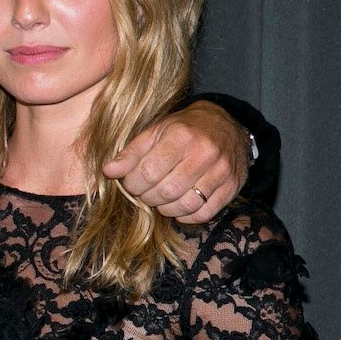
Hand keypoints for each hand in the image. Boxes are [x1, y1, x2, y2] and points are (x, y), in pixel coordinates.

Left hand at [102, 100, 245, 224]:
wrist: (226, 124)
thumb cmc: (183, 130)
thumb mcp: (155, 133)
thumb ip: (131, 153)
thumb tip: (109, 171)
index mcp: (181, 136)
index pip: (148, 172)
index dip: (133, 183)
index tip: (132, 181)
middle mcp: (205, 153)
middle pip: (166, 191)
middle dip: (148, 197)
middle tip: (146, 191)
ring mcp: (222, 171)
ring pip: (185, 205)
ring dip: (166, 209)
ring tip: (162, 198)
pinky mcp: (232, 186)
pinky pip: (204, 213)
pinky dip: (186, 215)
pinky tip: (179, 205)